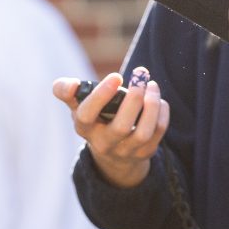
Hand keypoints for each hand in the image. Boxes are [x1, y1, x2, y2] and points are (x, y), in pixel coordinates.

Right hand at [52, 69, 168, 189]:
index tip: (116, 76)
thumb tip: (71, 85)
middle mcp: (103, 143)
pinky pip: (158, 132)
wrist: (112, 152)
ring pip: (143, 132)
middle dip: (134, 99)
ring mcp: (126, 151)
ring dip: (151, 105)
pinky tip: (157, 99)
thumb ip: (66, 91)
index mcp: (84, 128)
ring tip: (151, 85)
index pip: (87, 115)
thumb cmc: (94, 119)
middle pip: (121, 126)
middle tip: (140, 76)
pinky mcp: (145, 152)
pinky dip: (161, 112)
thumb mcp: (77, 106)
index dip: (100, 96)